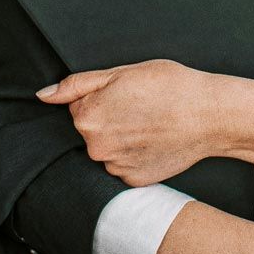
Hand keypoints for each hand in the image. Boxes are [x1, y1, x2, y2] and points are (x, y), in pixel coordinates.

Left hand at [37, 60, 224, 186]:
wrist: (210, 115)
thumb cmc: (170, 86)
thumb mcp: (122, 73)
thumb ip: (77, 85)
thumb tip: (43, 96)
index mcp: (87, 117)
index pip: (78, 106)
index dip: (102, 96)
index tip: (126, 94)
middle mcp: (96, 147)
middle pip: (91, 130)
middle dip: (108, 118)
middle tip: (141, 107)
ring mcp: (115, 167)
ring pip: (108, 149)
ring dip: (121, 138)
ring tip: (151, 124)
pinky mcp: (134, 181)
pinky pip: (124, 165)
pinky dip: (135, 155)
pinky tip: (154, 141)